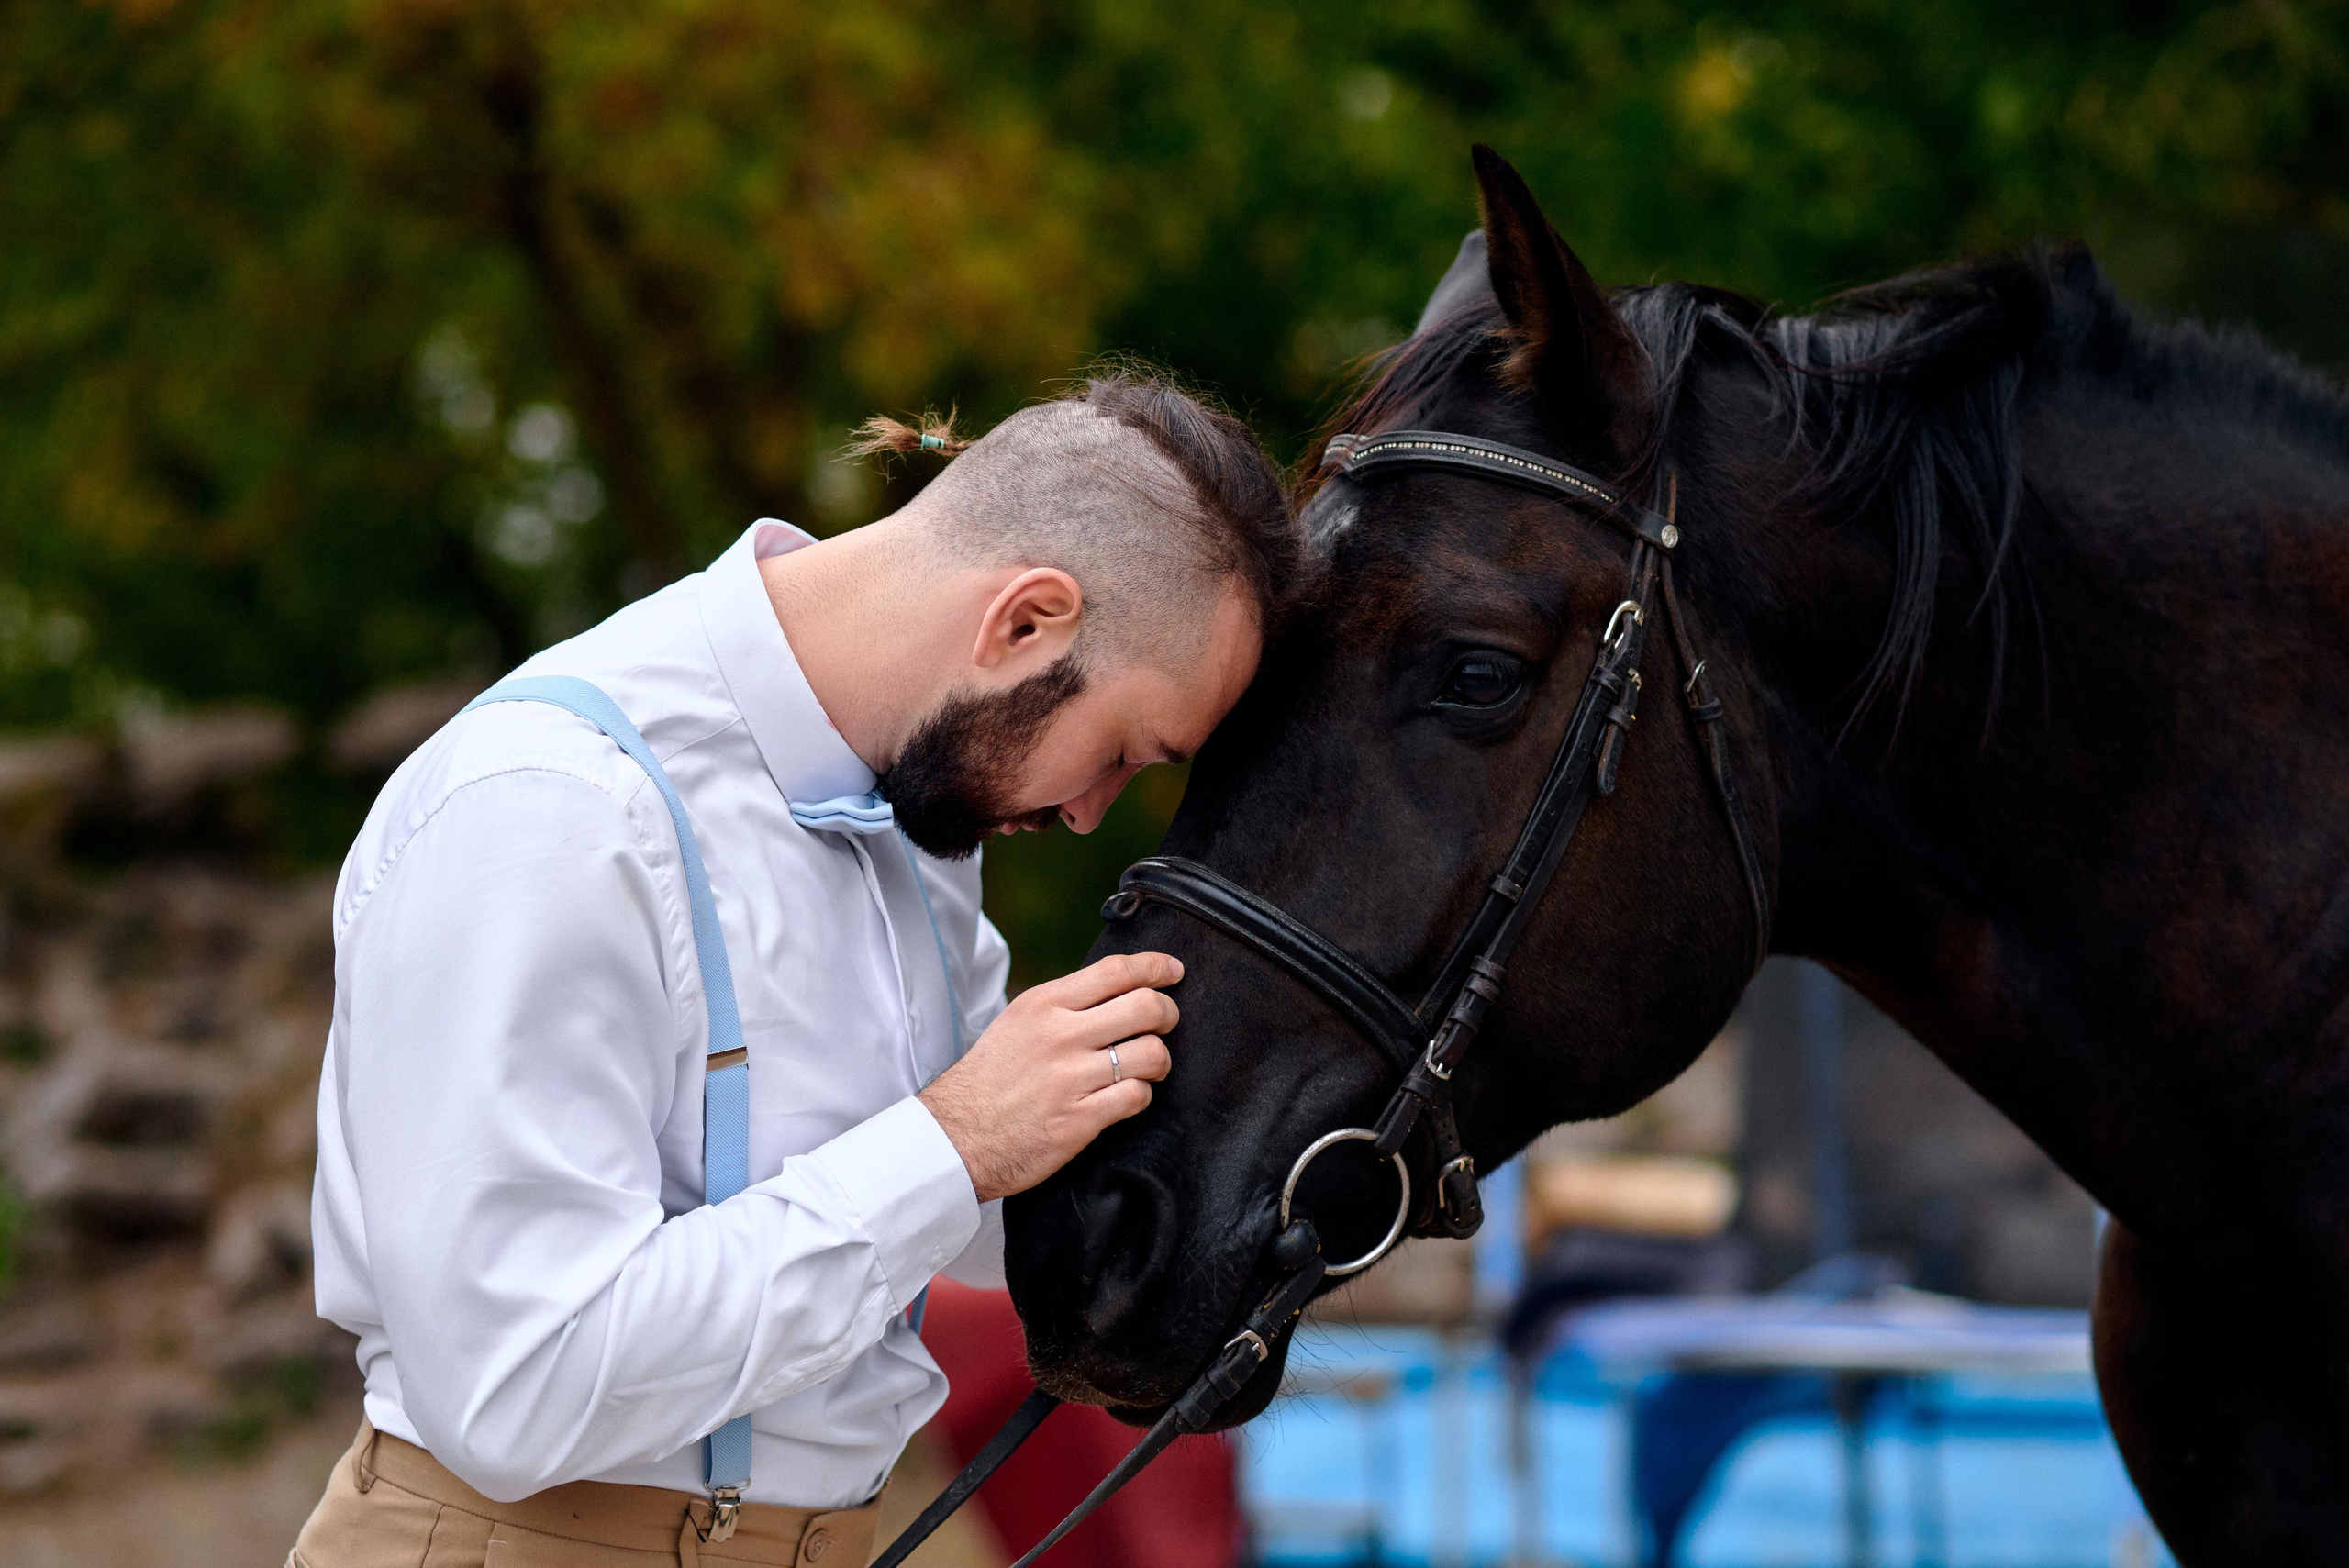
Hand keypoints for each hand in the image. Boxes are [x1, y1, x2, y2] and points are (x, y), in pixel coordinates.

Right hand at [918, 952, 1180, 1202]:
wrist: (956, 1135)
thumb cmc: (990, 1078)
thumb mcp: (1018, 1022)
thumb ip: (1063, 1005)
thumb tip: (1115, 991)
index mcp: (1045, 1005)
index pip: (1116, 971)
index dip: (1155, 968)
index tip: (1173, 971)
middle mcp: (1060, 1036)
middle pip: (1145, 1007)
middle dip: (1168, 1014)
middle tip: (1167, 1022)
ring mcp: (1071, 1078)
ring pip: (1150, 1053)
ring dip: (1160, 1060)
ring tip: (1151, 1066)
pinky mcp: (1079, 1119)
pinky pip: (1136, 1096)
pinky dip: (1142, 1095)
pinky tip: (1128, 1096)